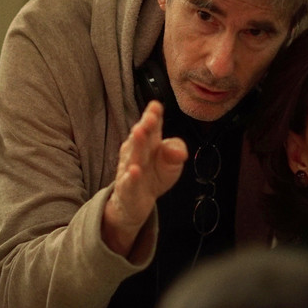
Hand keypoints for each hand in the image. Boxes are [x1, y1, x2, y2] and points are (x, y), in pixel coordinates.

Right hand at [102, 100, 186, 254]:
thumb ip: (177, 150)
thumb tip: (180, 152)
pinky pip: (129, 181)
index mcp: (150, 141)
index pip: (152, 126)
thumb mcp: (172, 161)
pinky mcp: (127, 187)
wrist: (137, 201)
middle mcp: (137, 151)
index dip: (153, 115)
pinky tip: (134, 170)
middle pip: (141, 137)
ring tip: (140, 132)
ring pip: (133, 155)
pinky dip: (131, 176)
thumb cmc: (155, 174)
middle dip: (146, 125)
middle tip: (150, 117)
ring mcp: (129, 168)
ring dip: (136, 143)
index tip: (156, 106)